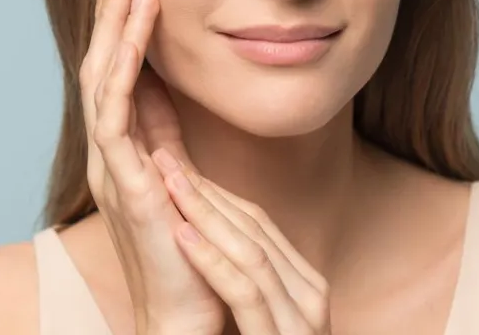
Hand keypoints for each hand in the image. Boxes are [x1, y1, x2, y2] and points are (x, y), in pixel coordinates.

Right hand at [79, 0, 225, 334]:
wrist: (185, 317)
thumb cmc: (188, 254)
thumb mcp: (178, 176)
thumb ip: (166, 134)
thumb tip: (163, 90)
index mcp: (125, 150)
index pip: (116, 71)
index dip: (118, 23)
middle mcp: (110, 154)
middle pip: (101, 65)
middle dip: (108, 11)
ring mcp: (113, 168)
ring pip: (103, 81)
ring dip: (114, 28)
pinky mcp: (126, 185)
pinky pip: (115, 117)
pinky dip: (122, 71)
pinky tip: (131, 37)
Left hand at [153, 153, 332, 334]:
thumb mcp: (272, 320)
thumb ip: (259, 286)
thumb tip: (223, 243)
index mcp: (308, 285)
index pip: (261, 227)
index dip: (217, 194)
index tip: (181, 170)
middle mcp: (311, 294)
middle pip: (255, 230)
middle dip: (206, 192)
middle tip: (167, 160)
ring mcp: (300, 318)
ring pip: (250, 253)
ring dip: (206, 214)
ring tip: (170, 184)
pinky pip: (243, 291)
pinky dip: (211, 261)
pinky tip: (182, 236)